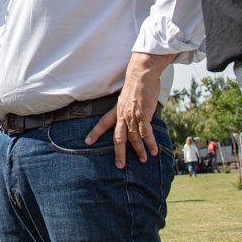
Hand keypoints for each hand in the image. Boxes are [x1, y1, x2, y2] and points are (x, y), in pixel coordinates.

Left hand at [84, 52, 175, 168]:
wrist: (141, 75)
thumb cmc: (136, 84)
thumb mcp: (126, 97)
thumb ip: (126, 107)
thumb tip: (130, 114)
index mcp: (116, 110)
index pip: (103, 123)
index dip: (95, 133)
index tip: (87, 142)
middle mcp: (122, 115)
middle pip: (118, 138)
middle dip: (119, 153)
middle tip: (119, 166)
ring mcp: (133, 117)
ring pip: (134, 139)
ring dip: (139, 151)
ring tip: (143, 160)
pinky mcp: (144, 116)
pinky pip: (146, 134)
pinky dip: (150, 144)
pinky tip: (153, 151)